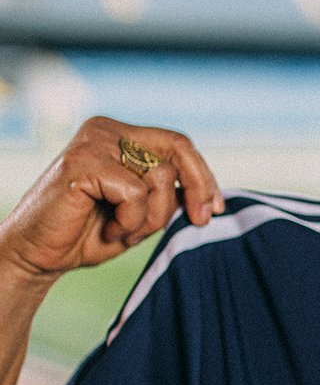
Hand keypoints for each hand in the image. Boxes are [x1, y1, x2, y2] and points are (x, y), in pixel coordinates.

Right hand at [0, 116, 222, 283]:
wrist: (39, 255)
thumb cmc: (90, 233)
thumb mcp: (142, 212)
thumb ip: (169, 195)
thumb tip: (210, 194)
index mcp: (120, 135)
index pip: (178, 143)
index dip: (204, 176)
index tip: (215, 209)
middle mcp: (106, 130)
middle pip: (177, 149)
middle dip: (196, 190)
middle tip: (199, 222)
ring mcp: (93, 142)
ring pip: (161, 177)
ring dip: (152, 217)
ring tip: (124, 230)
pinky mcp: (82, 163)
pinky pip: (136, 194)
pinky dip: (131, 221)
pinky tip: (110, 230)